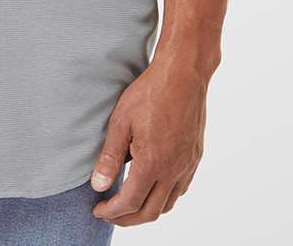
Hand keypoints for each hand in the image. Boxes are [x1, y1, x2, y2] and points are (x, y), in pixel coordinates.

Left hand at [89, 55, 208, 224]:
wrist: (183, 74)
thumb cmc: (150, 92)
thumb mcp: (121, 121)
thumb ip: (110, 157)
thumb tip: (99, 186)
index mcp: (152, 163)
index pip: (130, 203)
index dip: (112, 211)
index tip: (98, 209)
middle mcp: (173, 170)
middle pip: (150, 212)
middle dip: (127, 218)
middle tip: (109, 212)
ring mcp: (187, 164)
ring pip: (168, 204)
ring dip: (147, 210)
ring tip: (129, 203)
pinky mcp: (195, 157)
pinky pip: (181, 189)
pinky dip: (165, 197)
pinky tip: (152, 186)